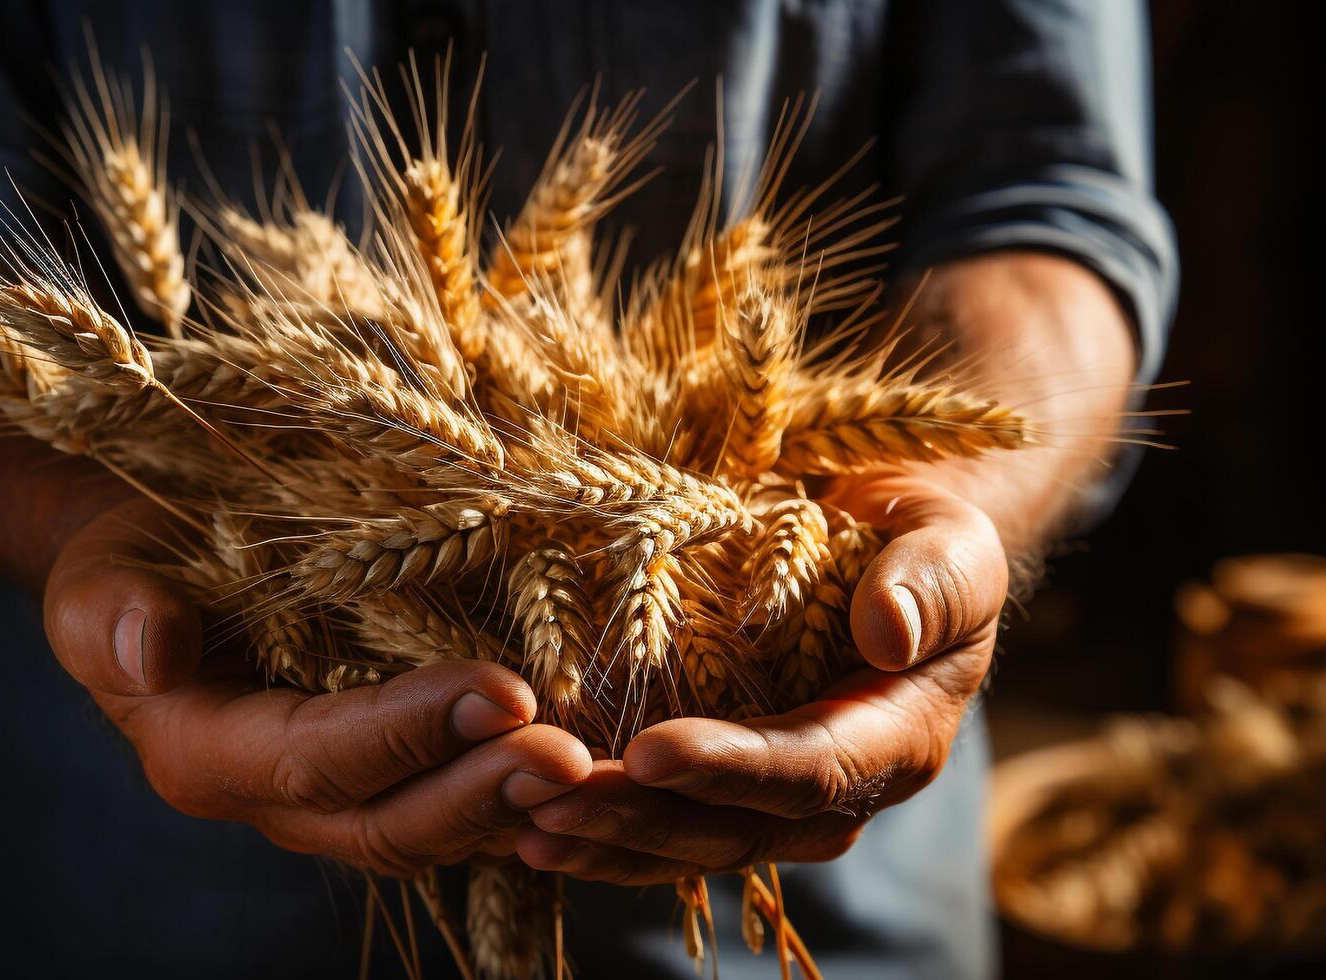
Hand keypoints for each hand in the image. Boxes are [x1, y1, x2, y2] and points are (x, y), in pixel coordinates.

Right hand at [45, 498, 593, 875]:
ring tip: (609, 772)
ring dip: (524, 805)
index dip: (410, 734)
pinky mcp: (390, 774)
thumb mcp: (98, 574)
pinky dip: (527, 791)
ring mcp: (340, 796)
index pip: (317, 760)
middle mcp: (279, 798)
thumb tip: (152, 647)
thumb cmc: (133, 559)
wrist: (168, 566)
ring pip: (440, 828)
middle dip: (486, 792)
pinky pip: (463, 800)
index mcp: (207, 756)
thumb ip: (110, 614)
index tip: (502, 690)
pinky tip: (600, 765)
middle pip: (392, 824)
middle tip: (577, 756)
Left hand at [514, 473, 1005, 883]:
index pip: (812, 771)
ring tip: (524, 828)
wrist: (890, 549)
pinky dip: (598, 832)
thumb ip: (934, 580)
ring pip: (687, 844)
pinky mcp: (725, 788)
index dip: (732, 767)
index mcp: (898, 739)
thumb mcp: (951, 539)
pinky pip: (662, 826)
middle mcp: (836, 790)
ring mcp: (775, 798)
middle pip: (734, 826)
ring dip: (605, 840)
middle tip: (550, 798)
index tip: (649, 752)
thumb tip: (887, 631)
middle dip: (640, 820)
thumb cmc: (921, 534)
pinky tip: (524, 827)